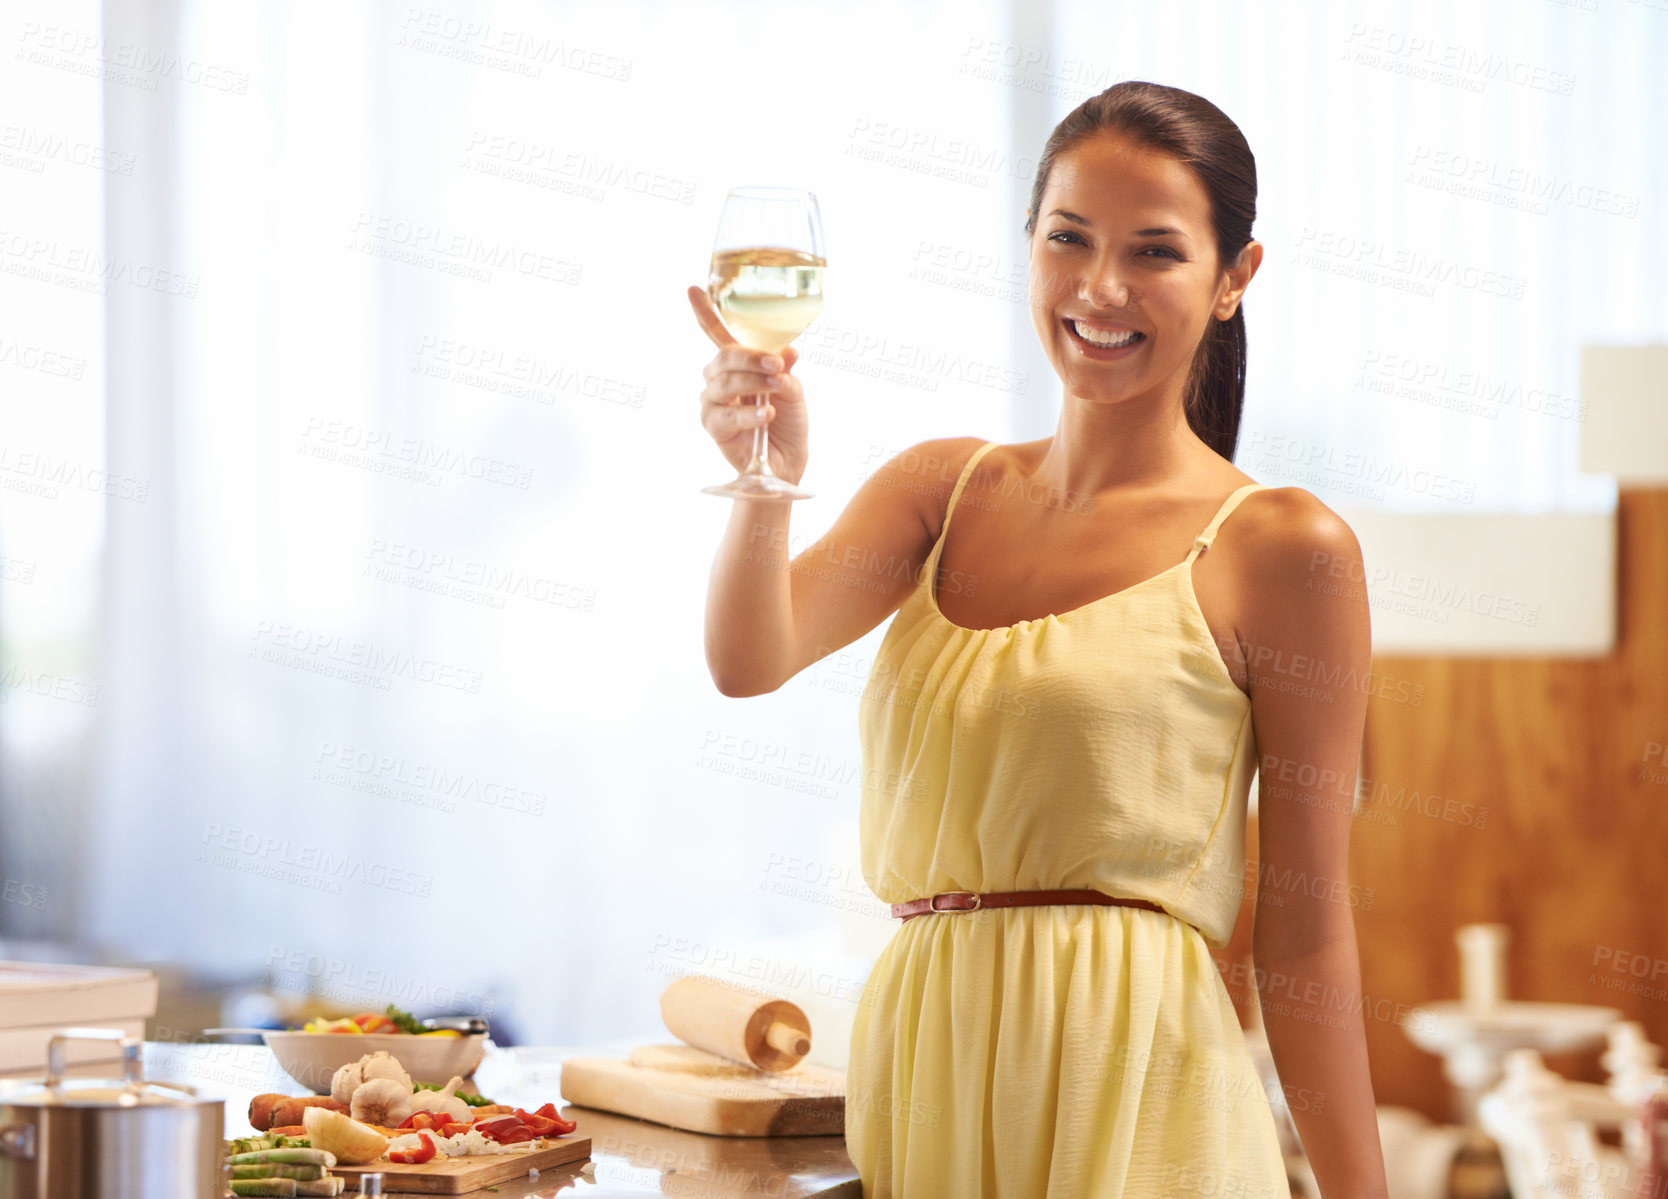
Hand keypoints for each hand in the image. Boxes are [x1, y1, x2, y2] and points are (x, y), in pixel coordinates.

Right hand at [689, 285, 808, 485]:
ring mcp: (713, 402)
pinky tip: (767, 414)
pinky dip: (749, 413)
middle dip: (751, 358)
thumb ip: (784, 370)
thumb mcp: (792, 389)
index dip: (704, 311)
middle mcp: (719, 379)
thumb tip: (786, 351)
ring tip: (778, 389)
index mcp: (737, 364)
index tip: (692, 289)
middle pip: (724, 357)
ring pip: (725, 383)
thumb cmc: (788, 422)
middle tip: (777, 366)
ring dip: (754, 383)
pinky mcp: (714, 427)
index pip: (716, 333)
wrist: (788, 460)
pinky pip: (726, 415)